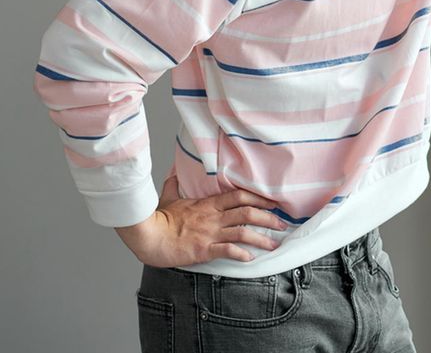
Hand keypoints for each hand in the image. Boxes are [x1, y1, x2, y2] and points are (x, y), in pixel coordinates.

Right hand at [115, 173, 288, 267]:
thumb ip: (175, 184)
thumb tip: (174, 172)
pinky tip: (250, 258)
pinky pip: (227, 250)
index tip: (273, 202)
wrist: (148, 236)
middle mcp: (213, 217)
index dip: (259, 198)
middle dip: (268, 218)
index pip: (239, 196)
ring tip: (274, 244)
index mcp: (208, 204)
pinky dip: (241, 253)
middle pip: (248, 213)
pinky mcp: (203, 249)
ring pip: (243, 232)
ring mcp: (210, 233)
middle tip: (282, 224)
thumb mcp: (169, 197)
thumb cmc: (159, 219)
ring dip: (261, 238)